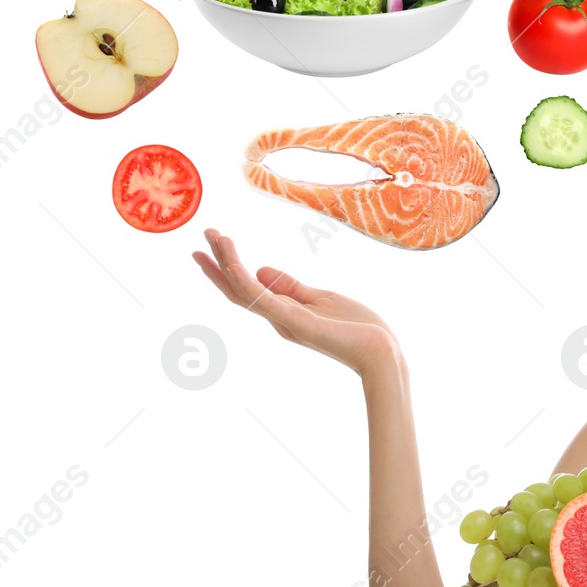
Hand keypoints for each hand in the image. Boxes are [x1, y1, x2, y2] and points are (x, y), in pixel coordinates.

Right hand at [192, 228, 399, 376]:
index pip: (247, 287)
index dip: (226, 267)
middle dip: (219, 262)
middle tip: (205, 233)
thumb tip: (259, 270)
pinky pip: (265, 302)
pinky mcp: (297, 323)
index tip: (213, 242)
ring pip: (246, 291)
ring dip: (229, 263)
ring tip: (216, 238)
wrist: (382, 353)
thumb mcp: (322, 299)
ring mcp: (285, 322)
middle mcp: (278, 318)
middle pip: (238, 289)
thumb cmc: (357, 329)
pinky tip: (235, 266)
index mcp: (284, 312)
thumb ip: (291, 287)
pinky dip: (247, 284)